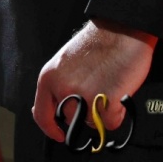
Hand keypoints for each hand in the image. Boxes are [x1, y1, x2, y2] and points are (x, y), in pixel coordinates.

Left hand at [32, 19, 156, 143]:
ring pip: (91, 122)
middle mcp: (63, 87)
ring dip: (102, 112)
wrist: (121, 29)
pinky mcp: (106, 101)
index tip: (58, 133)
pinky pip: (110, 123)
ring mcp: (84, 95)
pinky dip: (118, 113)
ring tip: (108, 88)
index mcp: (49, 77)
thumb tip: (56, 107)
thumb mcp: (65, 61)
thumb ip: (58, 83)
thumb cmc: (98, 43)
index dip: (50, 128)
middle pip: (71, 119)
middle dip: (85, 111)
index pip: (41, 113)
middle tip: (96, 92)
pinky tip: (118, 93)